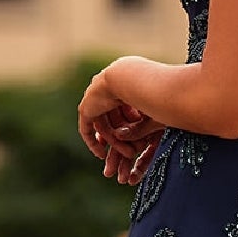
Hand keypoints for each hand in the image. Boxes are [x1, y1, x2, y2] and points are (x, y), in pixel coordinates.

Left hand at [77, 68, 163, 182]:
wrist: (130, 79)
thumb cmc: (151, 93)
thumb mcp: (149, 115)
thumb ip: (141, 129)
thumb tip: (141, 145)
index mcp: (125, 85)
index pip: (125, 112)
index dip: (131, 129)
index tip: (138, 145)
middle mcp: (108, 90)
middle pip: (113, 121)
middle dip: (121, 141)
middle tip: (128, 157)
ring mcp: (95, 98)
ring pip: (104, 126)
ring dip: (114, 143)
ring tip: (125, 156)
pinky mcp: (86, 107)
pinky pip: (87, 129)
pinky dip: (93, 143)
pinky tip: (101, 155)